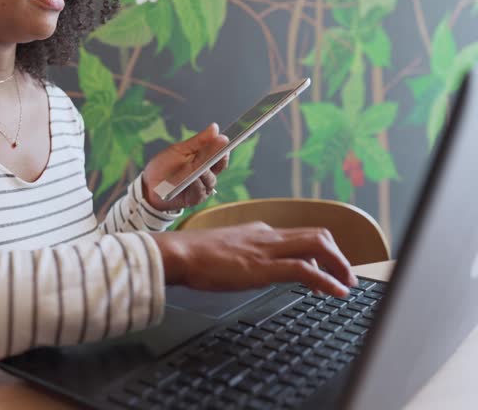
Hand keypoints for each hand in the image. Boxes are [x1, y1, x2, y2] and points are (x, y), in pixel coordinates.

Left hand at [142, 123, 229, 211]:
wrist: (149, 185)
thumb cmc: (164, 166)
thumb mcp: (180, 149)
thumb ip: (198, 141)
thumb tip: (215, 127)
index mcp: (204, 160)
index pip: (219, 155)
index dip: (224, 148)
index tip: (226, 140)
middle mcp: (206, 174)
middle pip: (219, 166)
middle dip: (219, 159)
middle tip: (220, 151)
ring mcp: (202, 187)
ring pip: (210, 179)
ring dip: (206, 172)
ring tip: (202, 167)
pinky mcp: (195, 198)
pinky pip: (200, 191)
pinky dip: (197, 184)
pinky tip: (193, 179)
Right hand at [152, 222, 357, 296]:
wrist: (179, 253)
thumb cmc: (194, 256)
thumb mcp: (225, 252)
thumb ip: (244, 255)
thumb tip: (251, 268)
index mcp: (259, 232)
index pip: (300, 235)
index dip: (321, 252)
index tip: (326, 270)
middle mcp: (268, 235)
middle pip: (318, 235)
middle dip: (338, 256)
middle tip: (346, 277)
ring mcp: (267, 249)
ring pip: (318, 246)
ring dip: (339, 265)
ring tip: (346, 285)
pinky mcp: (264, 266)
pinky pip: (306, 270)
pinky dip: (327, 280)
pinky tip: (335, 292)